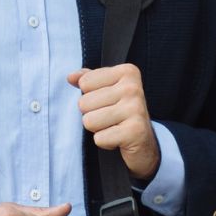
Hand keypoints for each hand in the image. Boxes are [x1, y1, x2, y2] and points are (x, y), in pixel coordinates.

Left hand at [69, 65, 159, 179]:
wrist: (144, 143)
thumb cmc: (122, 113)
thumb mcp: (107, 90)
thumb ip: (88, 79)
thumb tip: (71, 77)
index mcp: (127, 72)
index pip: (84, 82)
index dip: (90, 96)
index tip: (109, 102)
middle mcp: (133, 88)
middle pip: (84, 103)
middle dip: (93, 114)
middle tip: (111, 118)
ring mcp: (136, 109)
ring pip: (89, 121)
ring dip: (98, 129)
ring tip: (114, 128)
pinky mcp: (134, 131)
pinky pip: (99, 138)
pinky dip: (106, 142)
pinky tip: (119, 139)